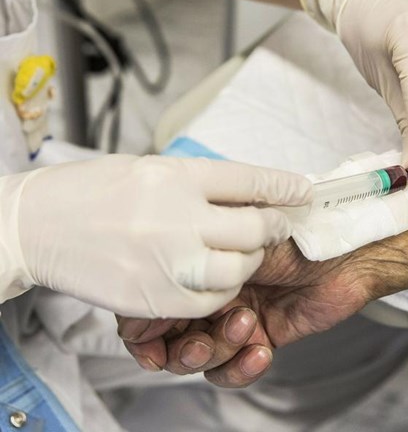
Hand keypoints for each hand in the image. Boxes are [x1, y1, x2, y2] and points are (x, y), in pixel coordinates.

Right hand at [0, 155, 311, 316]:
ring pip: (239, 268)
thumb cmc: (98, 190)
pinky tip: (214, 277)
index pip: (250, 179)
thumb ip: (204, 182)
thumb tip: (250, 191)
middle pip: (254, 226)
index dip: (283, 185)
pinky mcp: (156, 298)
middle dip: (273, 225)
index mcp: (178, 177)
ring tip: (243, 251)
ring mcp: (168, 261)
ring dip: (249, 259)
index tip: (302, 190)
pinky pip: (211, 301)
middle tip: (275, 224)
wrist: (42, 224)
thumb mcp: (156, 169)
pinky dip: (223, 290)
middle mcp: (177, 217)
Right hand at [117, 240, 369, 386]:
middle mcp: (211, 294)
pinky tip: (259, 350)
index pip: (157, 300)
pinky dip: (240, 368)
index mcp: (201, 264)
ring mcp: (233, 319)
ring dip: (216, 351)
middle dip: (177, 348)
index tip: (148, 337)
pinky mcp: (257, 339)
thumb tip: (156, 275)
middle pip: (170, 339)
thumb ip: (198, 253)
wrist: (342, 256)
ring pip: (199, 358)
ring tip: (244, 326)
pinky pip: (232, 370)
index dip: (144, 324)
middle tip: (197, 341)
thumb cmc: (294, 234)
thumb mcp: (239, 232)